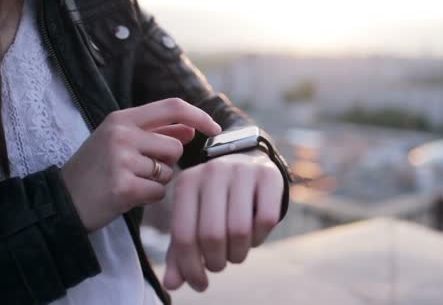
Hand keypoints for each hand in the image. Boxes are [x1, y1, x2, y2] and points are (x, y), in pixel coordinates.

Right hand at [61, 98, 221, 231]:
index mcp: (122, 119)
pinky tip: (126, 196)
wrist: (61, 201)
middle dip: (167, 163)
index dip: (198, 116)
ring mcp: (121, 160)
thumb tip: (191, 128)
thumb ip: (157, 132)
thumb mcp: (121, 142)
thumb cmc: (95, 170)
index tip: (215, 128)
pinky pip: (159, 192)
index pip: (172, 107)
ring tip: (128, 181)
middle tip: (138, 170)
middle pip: (175, 146)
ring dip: (156, 181)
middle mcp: (122, 134)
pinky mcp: (123, 187)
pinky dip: (148, 198)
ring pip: (168, 171)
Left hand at [163, 150, 283, 291]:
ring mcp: (242, 171)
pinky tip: (254, 236)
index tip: (199, 283)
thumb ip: (180, 250)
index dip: (190, 267)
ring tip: (236, 253)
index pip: (183, 235)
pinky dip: (260, 238)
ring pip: (239, 230)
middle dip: (216, 261)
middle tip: (219, 264)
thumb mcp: (193, 216)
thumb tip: (173, 283)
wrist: (246, 159)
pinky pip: (266, 219)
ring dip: (238, 254)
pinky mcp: (269, 175)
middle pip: (212, 235)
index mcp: (187, 182)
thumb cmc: (215, 198)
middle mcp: (212, 172)